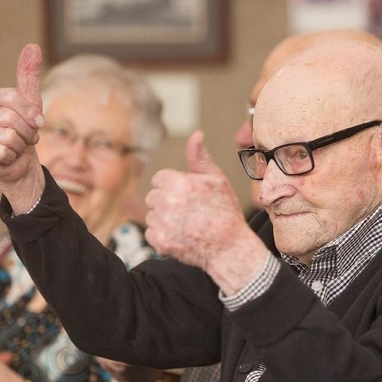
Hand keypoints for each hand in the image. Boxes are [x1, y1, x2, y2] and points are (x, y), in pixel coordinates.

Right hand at [0, 43, 45, 210]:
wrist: (21, 161)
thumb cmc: (24, 129)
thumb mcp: (31, 101)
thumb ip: (29, 75)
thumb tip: (33, 46)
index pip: (13, 98)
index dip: (32, 113)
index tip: (38, 122)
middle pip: (12, 119)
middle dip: (28, 132)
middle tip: (26, 137)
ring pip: (9, 136)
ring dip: (21, 145)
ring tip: (17, 146)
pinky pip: (3, 152)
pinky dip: (12, 157)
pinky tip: (7, 156)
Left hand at [144, 130, 268, 293]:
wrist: (230, 247)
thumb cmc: (226, 212)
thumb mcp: (217, 180)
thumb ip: (200, 157)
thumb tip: (196, 134)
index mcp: (180, 183)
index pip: (159, 179)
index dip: (173, 186)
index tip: (187, 196)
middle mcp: (169, 202)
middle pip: (153, 196)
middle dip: (167, 201)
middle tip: (188, 211)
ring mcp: (163, 224)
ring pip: (151, 215)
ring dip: (164, 218)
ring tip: (186, 224)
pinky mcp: (160, 242)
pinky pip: (151, 233)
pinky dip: (162, 235)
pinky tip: (181, 235)